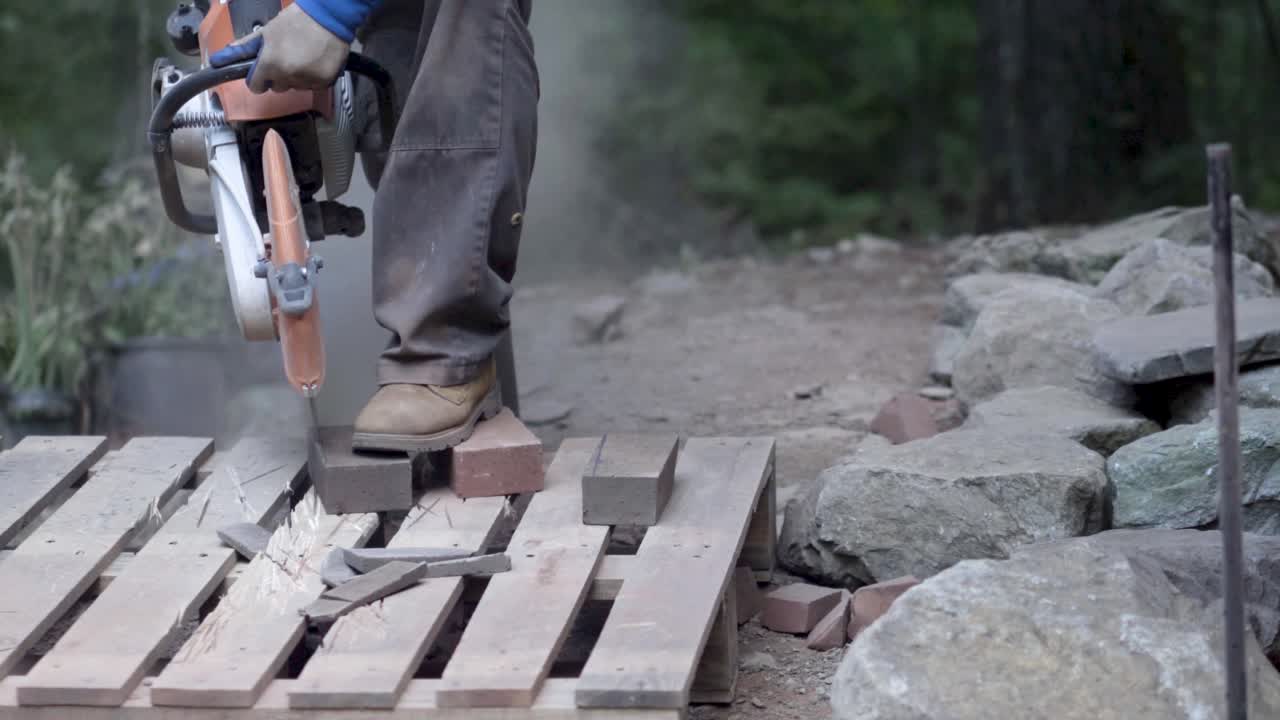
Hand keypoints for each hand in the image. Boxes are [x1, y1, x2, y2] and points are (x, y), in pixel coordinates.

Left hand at [208, 4, 348, 93]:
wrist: (328, 16)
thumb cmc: (296, 20)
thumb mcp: (267, 32)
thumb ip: (246, 47)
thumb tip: (221, 57)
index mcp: (270, 64)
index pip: (256, 86)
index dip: (257, 78)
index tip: (263, 71)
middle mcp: (287, 76)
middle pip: (277, 88)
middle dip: (278, 76)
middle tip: (287, 58)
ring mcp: (307, 81)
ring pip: (295, 87)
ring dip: (296, 77)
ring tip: (303, 58)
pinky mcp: (324, 82)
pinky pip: (312, 86)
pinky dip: (312, 78)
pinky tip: (315, 62)